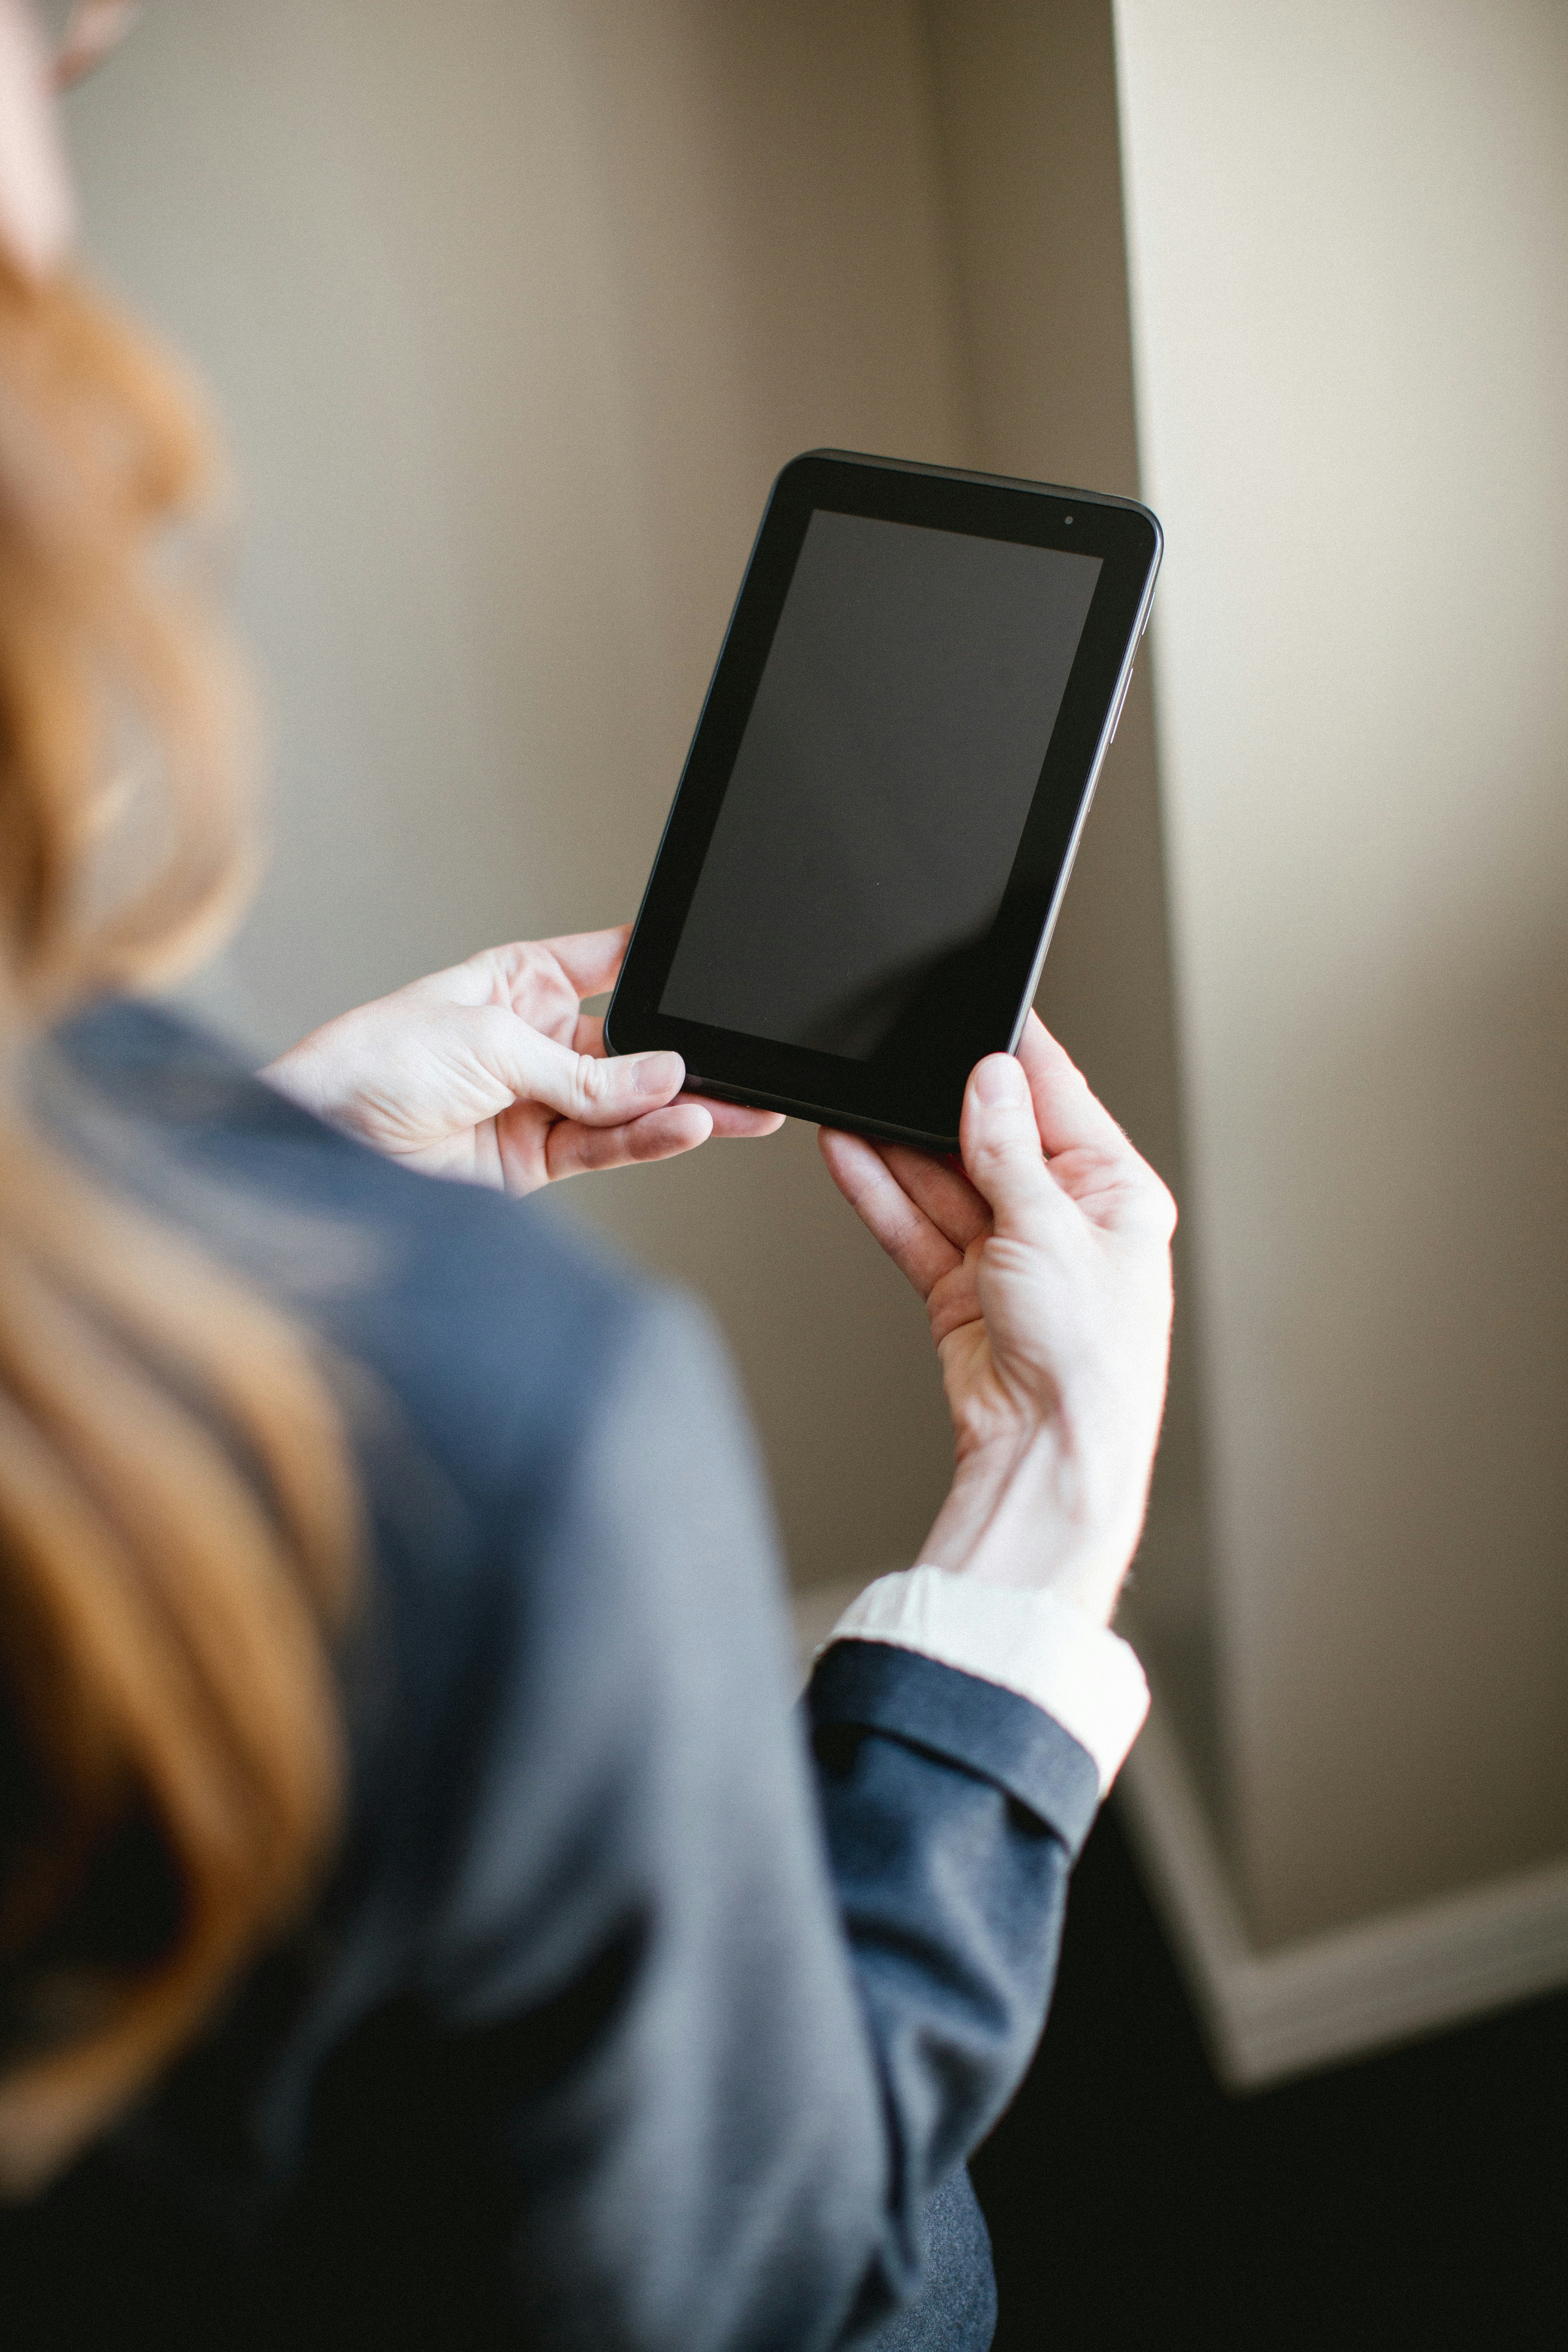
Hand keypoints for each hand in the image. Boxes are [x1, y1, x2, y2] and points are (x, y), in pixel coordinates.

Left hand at [261, 926, 781, 1194]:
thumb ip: (583, 1069)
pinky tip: (684, 1125)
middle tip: (743, 1062)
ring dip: (679, 1106)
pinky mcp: (534, 1159)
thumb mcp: (490, 1042)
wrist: (322, 1138)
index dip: (660, 970)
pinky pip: (604, 1147)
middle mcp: (537, 1040)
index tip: (711, 976)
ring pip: (626, 1104)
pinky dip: (646, 1139)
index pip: (612, 966)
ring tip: (733, 1105)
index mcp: (522, 982)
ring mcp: (539, 1101)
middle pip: (631, 1047)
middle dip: (683, 1055)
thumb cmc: (378, 1061)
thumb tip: (664, 1074)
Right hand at [819, 1016, 1174, 1623]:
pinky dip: (882, 1195)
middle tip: (897, 1061)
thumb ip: (1009, 1153)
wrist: (1048, 1456)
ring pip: (946, 1183)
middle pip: (994, 1140)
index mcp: (1117, 1196)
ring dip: (900, 1147)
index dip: (1017, 1055)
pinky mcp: (964, 1290)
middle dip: (942, 1105)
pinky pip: (918, 1227)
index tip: (982, 1008)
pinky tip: (849, 1155)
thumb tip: (992, 1081)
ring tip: (854, 1102)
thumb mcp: (1051, 1231)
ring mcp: (1012, 1256)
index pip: (1061, 1101)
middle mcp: (1067, 1222)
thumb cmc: (1087, 1361)